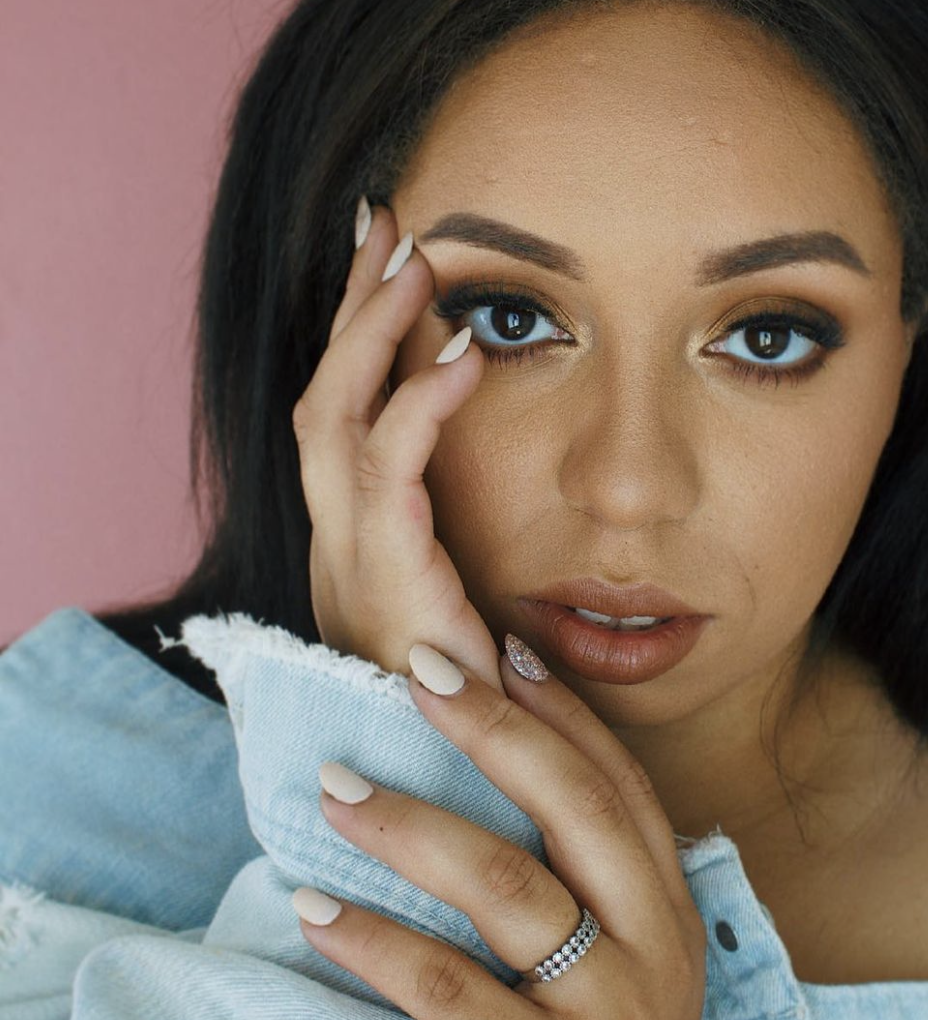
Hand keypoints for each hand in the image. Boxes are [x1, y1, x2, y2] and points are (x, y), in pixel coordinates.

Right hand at [292, 198, 502, 688]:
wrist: (459, 796)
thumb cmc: (476, 705)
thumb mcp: (467, 609)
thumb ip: (469, 551)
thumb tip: (510, 503)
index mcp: (357, 544)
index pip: (341, 416)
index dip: (358, 335)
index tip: (388, 258)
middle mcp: (338, 545)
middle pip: (324, 399)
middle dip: (352, 309)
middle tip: (386, 223)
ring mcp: (351, 565)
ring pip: (337, 423)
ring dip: (373, 336)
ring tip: (417, 262)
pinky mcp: (385, 589)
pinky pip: (388, 481)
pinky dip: (417, 411)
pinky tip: (462, 359)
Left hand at [294, 641, 707, 1019]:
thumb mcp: (633, 954)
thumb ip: (594, 874)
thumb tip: (508, 766)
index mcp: (668, 902)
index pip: (619, 781)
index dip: (561, 709)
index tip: (500, 647)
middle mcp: (653, 940)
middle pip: (576, 806)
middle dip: (495, 728)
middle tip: (418, 670)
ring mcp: (606, 1007)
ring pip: (508, 886)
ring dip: (413, 825)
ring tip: (335, 785)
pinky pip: (449, 990)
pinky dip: (377, 942)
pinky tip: (319, 909)